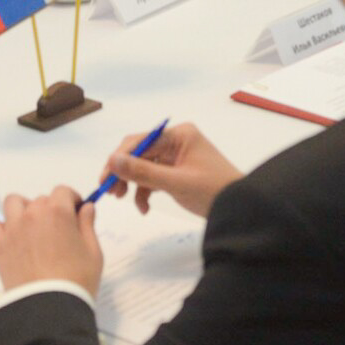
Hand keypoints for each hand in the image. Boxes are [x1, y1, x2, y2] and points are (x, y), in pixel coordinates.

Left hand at [0, 190, 102, 295]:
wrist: (48, 307)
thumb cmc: (76, 280)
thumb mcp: (93, 252)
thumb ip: (88, 225)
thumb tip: (86, 207)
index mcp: (58, 212)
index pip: (63, 191)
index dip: (71, 200)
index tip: (76, 212)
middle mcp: (32, 214)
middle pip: (41, 199)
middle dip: (51, 209)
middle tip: (58, 230)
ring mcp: (13, 229)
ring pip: (14, 203)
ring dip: (24, 209)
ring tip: (32, 228)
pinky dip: (5, 228)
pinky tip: (16, 241)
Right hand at [100, 121, 241, 219]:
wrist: (240, 209)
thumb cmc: (213, 192)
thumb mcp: (175, 183)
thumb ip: (143, 172)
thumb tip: (112, 160)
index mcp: (179, 135)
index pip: (139, 141)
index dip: (119, 159)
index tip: (105, 179)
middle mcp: (176, 140)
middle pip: (139, 152)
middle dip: (124, 172)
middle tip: (112, 193)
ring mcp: (177, 156)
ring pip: (144, 166)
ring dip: (133, 184)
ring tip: (126, 201)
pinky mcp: (177, 171)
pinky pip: (153, 177)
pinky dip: (146, 191)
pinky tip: (144, 207)